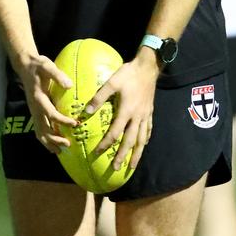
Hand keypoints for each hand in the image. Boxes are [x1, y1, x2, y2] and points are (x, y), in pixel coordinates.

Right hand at [15, 53, 75, 153]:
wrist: (25, 66)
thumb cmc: (38, 65)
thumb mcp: (48, 66)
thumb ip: (58, 75)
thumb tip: (69, 85)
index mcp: (38, 98)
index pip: (51, 114)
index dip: (62, 121)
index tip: (75, 124)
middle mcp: (34, 108)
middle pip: (43, 128)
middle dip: (55, 138)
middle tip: (68, 144)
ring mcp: (33, 111)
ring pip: (39, 132)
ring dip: (49, 142)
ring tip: (60, 151)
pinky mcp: (34, 112)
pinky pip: (38, 129)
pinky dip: (45, 139)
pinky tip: (52, 146)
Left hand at [86, 49, 158, 171]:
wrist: (148, 67)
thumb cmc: (128, 74)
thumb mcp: (111, 83)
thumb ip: (98, 98)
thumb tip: (85, 112)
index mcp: (126, 111)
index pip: (115, 133)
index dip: (106, 144)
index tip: (97, 152)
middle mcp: (137, 116)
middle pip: (130, 141)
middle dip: (123, 156)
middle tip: (116, 168)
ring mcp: (145, 115)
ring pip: (142, 139)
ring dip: (137, 153)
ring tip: (133, 165)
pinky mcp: (150, 111)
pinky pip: (149, 129)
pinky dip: (146, 139)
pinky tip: (144, 144)